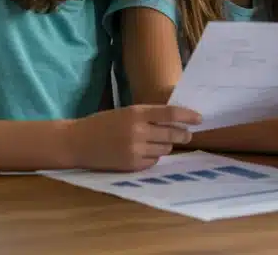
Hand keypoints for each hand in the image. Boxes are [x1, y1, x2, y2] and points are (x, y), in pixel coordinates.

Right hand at [66, 105, 201, 171]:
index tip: (199, 118)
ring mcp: (135, 150)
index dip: (188, 116)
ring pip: (165, 148)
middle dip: (184, 134)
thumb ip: (148, 116)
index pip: (170, 114)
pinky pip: (154, 161)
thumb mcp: (126, 112)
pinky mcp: (132, 165)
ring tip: (156, 142)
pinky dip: (153, 156)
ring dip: (165, 145)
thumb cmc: (103, 124)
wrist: (77, 142)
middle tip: (188, 135)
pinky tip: (143, 152)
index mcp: (136, 113)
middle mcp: (138, 131)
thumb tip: (175, 120)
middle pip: (172, 134)